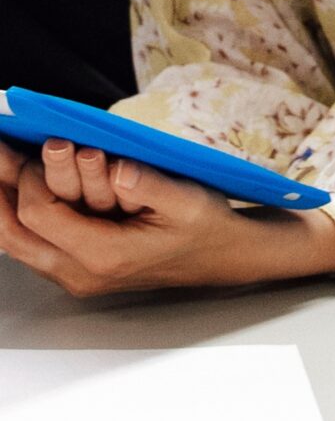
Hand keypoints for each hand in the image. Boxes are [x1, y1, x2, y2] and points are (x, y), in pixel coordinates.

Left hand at [0, 147, 334, 297]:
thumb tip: (116, 169)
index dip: (32, 178)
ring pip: (14, 244)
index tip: (48, 144)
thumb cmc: (207, 227)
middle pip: (12, 235)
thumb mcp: (187, 199)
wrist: (225, 256)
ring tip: (0, 168)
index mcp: (105, 255)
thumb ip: (147, 185)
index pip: (40, 215)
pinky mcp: (77, 270)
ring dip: (1, 204)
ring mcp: (76, 276)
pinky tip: (14, 191)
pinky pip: (29, 246)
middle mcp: (81, 273)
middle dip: (0, 190)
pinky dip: (15, 216)